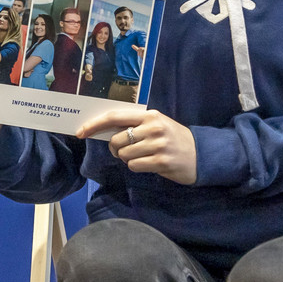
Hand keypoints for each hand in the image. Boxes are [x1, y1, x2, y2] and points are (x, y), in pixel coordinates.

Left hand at [76, 108, 196, 184]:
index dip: (94, 124)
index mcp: (149, 115)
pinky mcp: (161, 161)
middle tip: (128, 150)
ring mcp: (158, 144)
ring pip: (123, 154)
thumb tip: (103, 130)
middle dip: (116, 148)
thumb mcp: (156, 126)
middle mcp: (153, 127)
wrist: (202, 154)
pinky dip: (137, 166)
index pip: (115, 116)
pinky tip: (150, 164)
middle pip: (116, 140)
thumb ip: (134, 126)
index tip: (80, 132)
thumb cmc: (173, 139)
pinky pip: (134, 166)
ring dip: (128, 159)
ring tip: (144, 156)